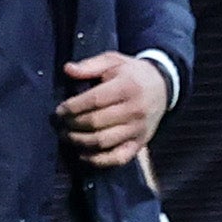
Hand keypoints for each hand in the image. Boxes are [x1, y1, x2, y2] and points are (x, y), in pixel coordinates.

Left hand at [57, 52, 166, 166]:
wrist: (163, 86)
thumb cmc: (131, 73)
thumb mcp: (113, 61)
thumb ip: (90, 65)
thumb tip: (68, 69)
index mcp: (127, 87)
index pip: (95, 100)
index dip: (73, 107)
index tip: (59, 110)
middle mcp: (134, 110)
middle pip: (96, 123)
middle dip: (72, 125)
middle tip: (60, 123)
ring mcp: (138, 129)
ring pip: (103, 141)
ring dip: (80, 141)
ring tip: (66, 136)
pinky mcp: (140, 144)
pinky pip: (117, 158)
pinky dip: (98, 160)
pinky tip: (82, 154)